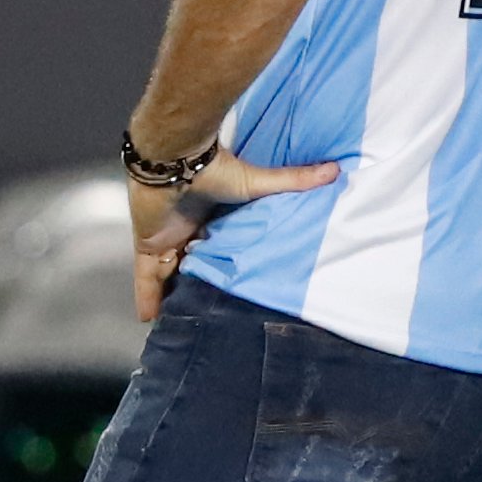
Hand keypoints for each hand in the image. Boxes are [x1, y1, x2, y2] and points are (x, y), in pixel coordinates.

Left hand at [128, 150, 339, 321]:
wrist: (174, 156)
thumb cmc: (215, 167)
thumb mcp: (259, 182)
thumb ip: (293, 180)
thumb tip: (335, 170)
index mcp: (211, 215)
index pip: (216, 243)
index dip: (220, 262)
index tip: (228, 284)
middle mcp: (187, 228)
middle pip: (190, 262)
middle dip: (193, 284)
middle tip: (202, 311)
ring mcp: (165, 236)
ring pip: (166, 274)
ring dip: (170, 296)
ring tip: (178, 326)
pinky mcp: (147, 243)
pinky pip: (146, 276)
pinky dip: (146, 297)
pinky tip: (149, 321)